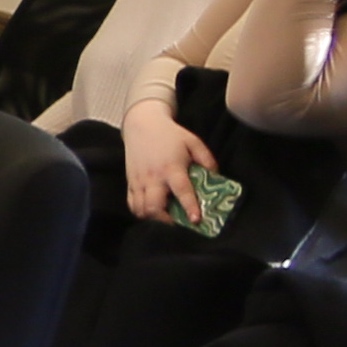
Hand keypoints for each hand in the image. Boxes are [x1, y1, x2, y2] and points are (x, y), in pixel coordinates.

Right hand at [122, 95, 212, 227]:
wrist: (142, 124)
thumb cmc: (171, 134)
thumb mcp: (194, 142)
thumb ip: (208, 160)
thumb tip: (216, 177)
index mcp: (172, 168)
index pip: (181, 191)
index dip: (189, 206)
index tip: (195, 220)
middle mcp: (153, 177)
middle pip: (154, 207)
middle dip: (166, 220)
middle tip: (178, 222)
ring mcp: (139, 181)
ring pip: (141, 209)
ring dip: (153, 217)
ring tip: (165, 217)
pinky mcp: (130, 182)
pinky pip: (132, 204)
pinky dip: (141, 211)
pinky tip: (151, 210)